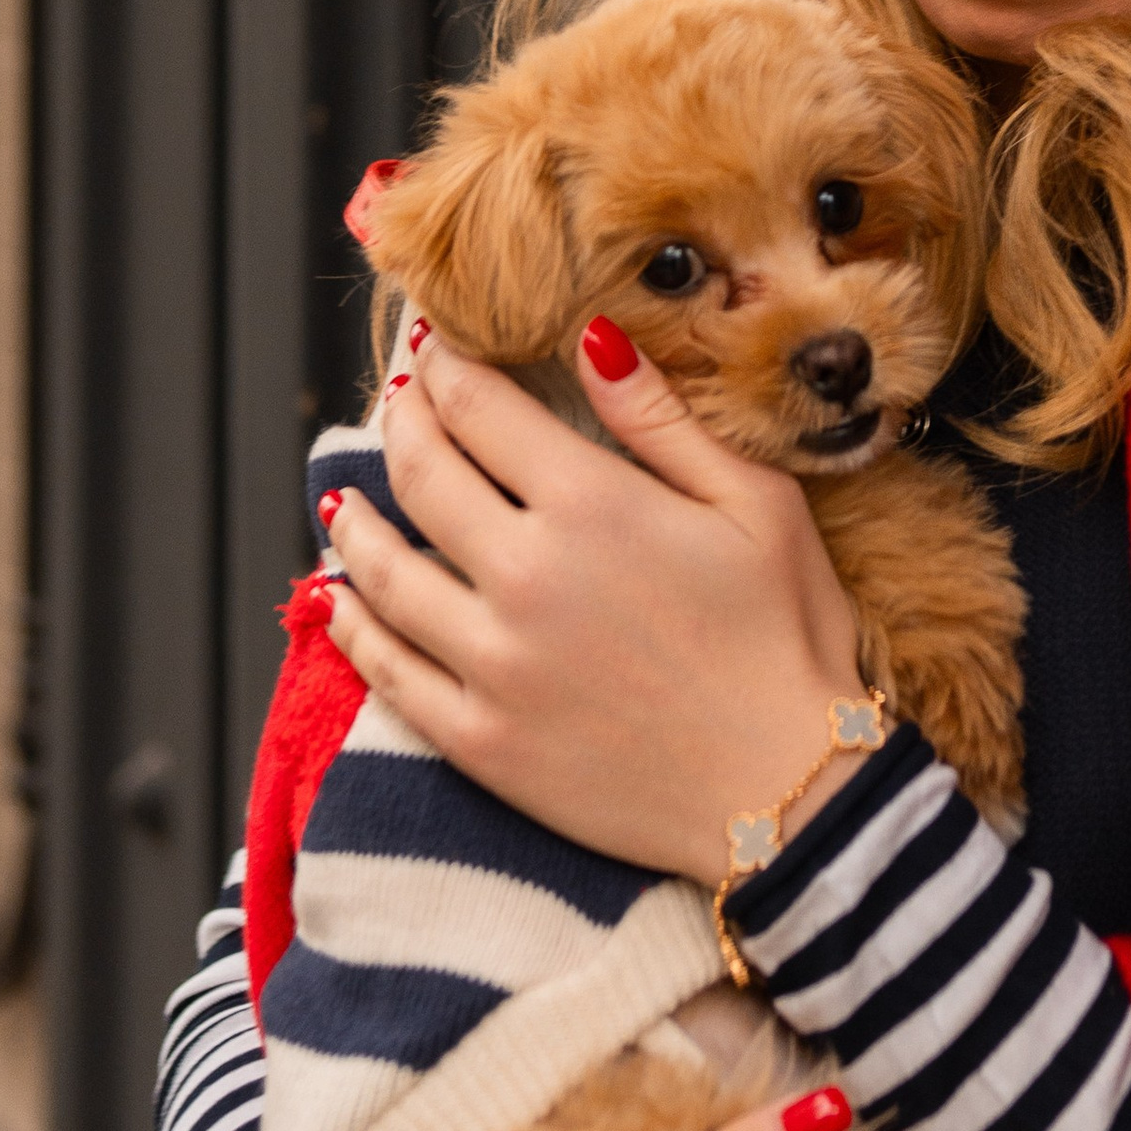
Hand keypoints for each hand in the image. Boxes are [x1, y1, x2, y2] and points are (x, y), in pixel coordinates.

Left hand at [322, 324, 868, 879]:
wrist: (790, 794)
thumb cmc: (786, 639)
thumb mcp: (756, 504)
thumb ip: (661, 419)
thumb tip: (591, 336)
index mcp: (594, 507)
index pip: (482, 409)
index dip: (450, 368)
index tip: (441, 350)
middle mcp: (525, 577)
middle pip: (422, 475)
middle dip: (404, 424)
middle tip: (403, 405)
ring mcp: (492, 663)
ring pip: (383, 573)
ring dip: (356, 523)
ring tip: (346, 500)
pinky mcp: (478, 740)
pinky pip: (387, 671)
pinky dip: (351, 627)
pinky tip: (340, 602)